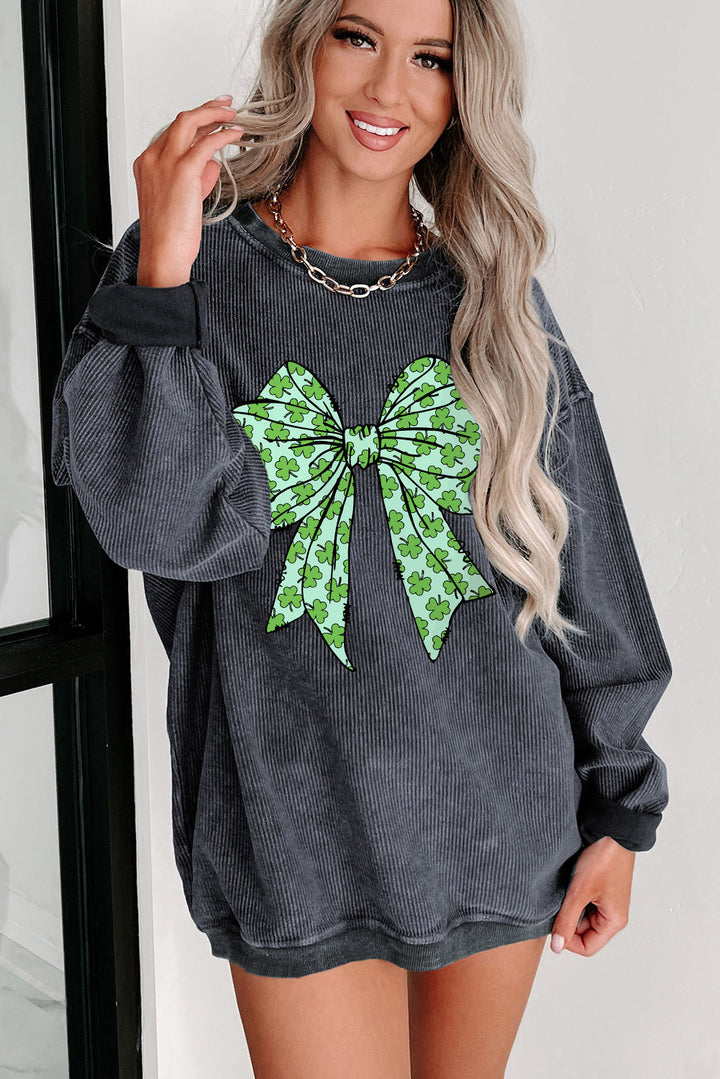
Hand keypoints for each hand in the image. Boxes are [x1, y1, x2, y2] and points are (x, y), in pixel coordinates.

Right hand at [132, 96, 245, 285]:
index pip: (172, 133)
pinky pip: (206, 143)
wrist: (163, 253)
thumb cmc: (170, 235)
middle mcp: (152, 158)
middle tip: (225, 103)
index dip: (195, 123)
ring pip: (190, 123)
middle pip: (180, 121)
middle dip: (205, 108)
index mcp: (146, 164)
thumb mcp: (182, 200)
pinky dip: (223, 134)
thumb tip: (213, 163)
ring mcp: (165, 162)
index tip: (211, 118)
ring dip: (215, 114)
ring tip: (233, 114)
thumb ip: (196, 178)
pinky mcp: (183, 171)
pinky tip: (236, 133)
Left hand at [550, 835, 635, 956]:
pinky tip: (568, 884)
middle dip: (568, 921)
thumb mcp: (580, 892)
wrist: (611, 830)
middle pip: (584, 932)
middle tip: (556, 904)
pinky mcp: (600, 888)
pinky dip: (573, 897)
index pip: (587, 947)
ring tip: (564, 891)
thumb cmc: (604, 859)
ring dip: (570, 907)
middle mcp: (612, 914)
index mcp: (614, 921)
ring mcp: (606, 901)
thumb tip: (557, 946)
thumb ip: (566, 920)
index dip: (568, 941)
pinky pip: (584, 902)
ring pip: (582, 916)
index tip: (553, 926)